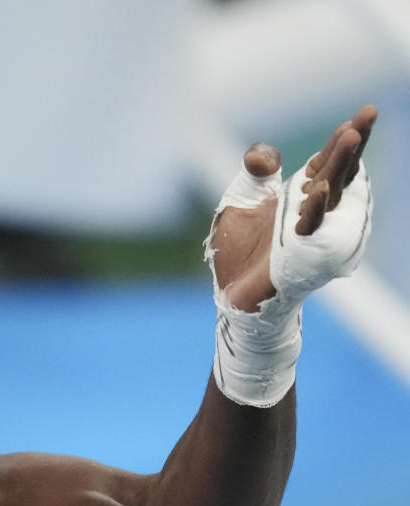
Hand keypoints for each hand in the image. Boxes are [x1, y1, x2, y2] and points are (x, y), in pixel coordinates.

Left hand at [210, 105, 376, 311]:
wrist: (232, 296)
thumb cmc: (239, 252)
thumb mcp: (240, 203)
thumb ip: (253, 176)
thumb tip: (261, 155)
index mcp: (299, 197)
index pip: (325, 163)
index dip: (340, 141)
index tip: (359, 116)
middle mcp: (311, 213)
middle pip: (337, 172)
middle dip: (352, 143)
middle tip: (369, 113)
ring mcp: (309, 234)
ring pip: (330, 195)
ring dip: (340, 165)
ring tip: (351, 135)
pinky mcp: (298, 255)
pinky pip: (309, 229)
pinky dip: (313, 209)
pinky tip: (318, 189)